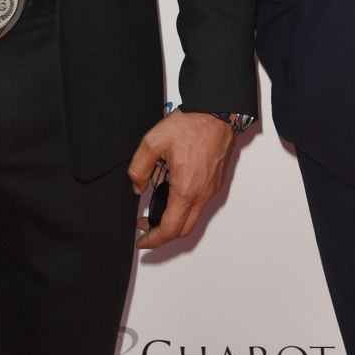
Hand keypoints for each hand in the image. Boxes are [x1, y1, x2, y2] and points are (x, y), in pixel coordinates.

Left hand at [128, 110, 233, 250]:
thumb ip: (138, 168)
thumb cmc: (191, 125)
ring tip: (157, 202)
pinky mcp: (216, 182)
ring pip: (192, 218)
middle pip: (182, 230)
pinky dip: (185, 206)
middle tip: (145, 225)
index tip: (141, 241)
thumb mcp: (153, 142)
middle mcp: (202, 195)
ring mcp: (211, 190)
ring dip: (174, 218)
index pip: (169, 230)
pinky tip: (172, 188)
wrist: (218, 112)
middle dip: (162, 233)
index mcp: (185, 191)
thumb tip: (137, 187)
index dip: (153, 240)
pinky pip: (200, 204)